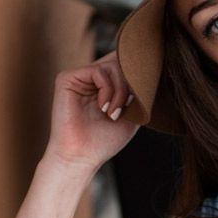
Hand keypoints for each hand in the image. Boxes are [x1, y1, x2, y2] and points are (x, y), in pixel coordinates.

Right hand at [46, 52, 138, 171]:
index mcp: (105, 85)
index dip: (138, 74)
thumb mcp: (133, 114)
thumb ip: (140, 92)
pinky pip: (98, 70)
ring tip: (115, 113)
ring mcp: (79, 77)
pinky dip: (108, 90)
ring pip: (113, 65)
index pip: (125, 63)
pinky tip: (104, 108)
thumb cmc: (104, 141)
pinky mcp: (67, 78)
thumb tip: (150, 71)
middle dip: (131, 83)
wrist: (82, 158)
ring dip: (121, 91)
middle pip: (122, 60)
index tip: (139, 99)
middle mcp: (91, 78)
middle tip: (129, 106)